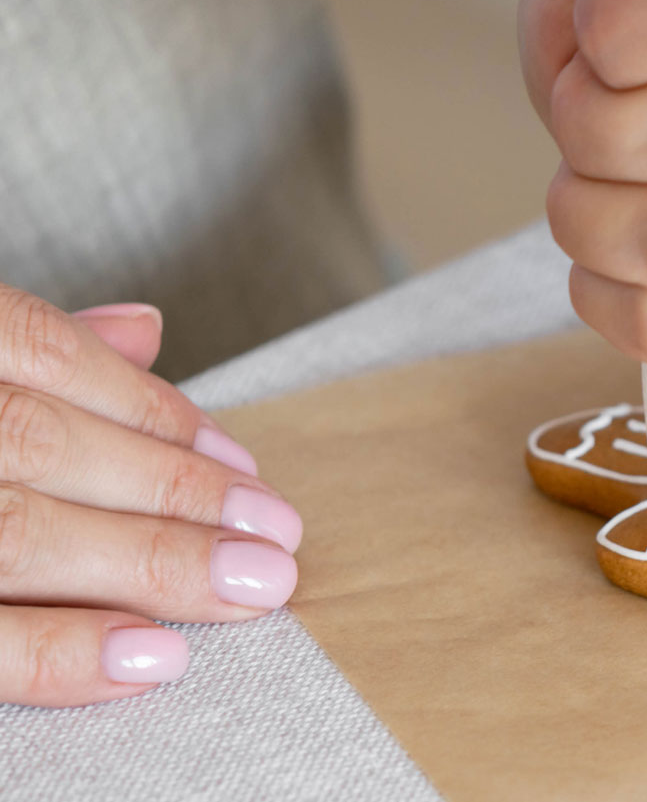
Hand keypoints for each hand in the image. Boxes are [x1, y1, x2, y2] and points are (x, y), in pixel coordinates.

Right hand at [0, 289, 300, 706]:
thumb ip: (40, 350)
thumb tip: (147, 329)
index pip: (44, 353)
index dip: (152, 411)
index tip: (243, 464)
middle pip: (42, 444)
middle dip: (174, 489)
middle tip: (279, 535)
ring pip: (19, 532)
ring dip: (149, 560)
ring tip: (252, 588)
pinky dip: (59, 651)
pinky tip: (155, 657)